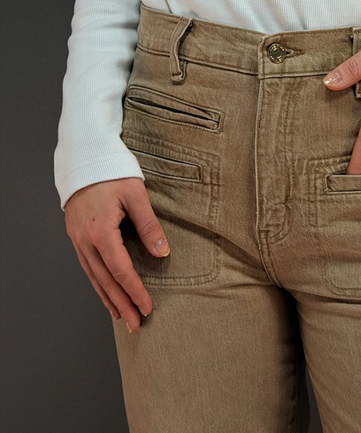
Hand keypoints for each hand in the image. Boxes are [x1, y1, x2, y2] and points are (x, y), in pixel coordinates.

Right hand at [64, 177, 169, 331]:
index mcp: (101, 231)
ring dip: (108, 299)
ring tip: (121, 317)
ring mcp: (77, 240)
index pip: (120, 270)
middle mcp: (85, 240)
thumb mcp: (136, 195)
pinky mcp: (76, 236)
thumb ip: (149, 225)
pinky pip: (88, 267)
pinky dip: (98, 284)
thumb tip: (163, 253)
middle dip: (121, 305)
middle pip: (105, 281)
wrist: (84, 158)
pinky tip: (106, 294)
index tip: (147, 307)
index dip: (134, 291)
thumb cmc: (112, 172)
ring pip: (94, 277)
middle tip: (135, 325)